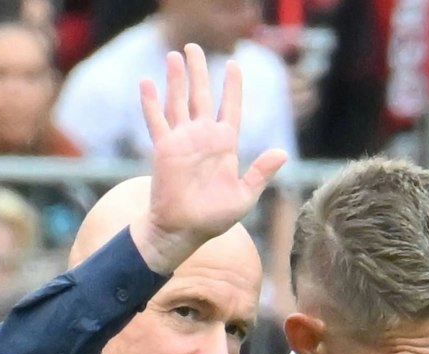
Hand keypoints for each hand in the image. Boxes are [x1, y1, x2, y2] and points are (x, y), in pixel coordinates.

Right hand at [131, 44, 288, 273]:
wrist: (183, 231)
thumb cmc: (214, 219)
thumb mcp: (245, 196)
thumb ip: (261, 172)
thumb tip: (282, 152)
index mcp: (226, 145)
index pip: (231, 107)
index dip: (232, 86)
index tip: (234, 65)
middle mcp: (203, 137)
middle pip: (202, 95)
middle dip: (199, 71)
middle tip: (194, 47)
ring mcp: (182, 140)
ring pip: (178, 101)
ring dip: (175, 79)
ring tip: (173, 55)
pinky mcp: (164, 148)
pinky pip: (156, 120)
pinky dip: (151, 102)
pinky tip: (146, 83)